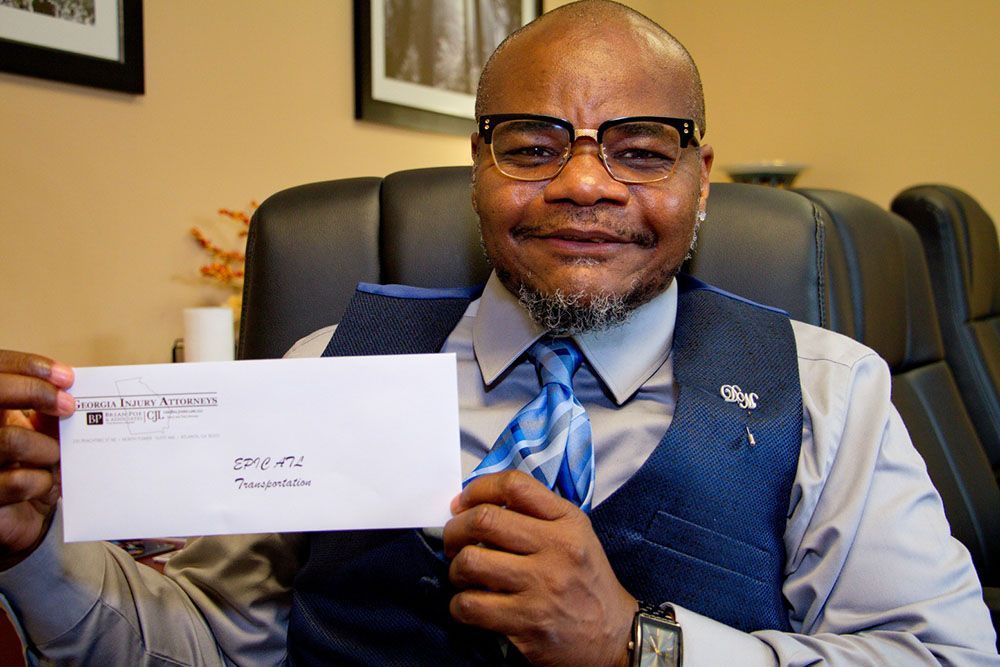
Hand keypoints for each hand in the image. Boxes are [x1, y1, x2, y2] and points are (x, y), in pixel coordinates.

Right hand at [0, 350, 74, 568]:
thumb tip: (67, 384)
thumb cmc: (29, 465)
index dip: (25, 366)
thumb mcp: (39, 432)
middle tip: (68, 406)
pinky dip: (42, 481)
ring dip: (46, 448)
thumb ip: (46, 409)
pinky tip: (45, 483)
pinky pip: (16, 482)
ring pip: (9, 440)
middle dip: (35, 393)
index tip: (66, 377)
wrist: (20, 515)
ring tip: (56, 457)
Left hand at [443, 470, 636, 666]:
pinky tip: (471, 603)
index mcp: (567, 521)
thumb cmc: (584, 579)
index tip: (463, 503)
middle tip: (453, 540)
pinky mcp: (528, 622)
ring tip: (464, 574)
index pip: (515, 485)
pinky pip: (471, 605)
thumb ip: (535, 512)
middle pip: (484, 520)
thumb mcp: (575, 533)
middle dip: (455, 529)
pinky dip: (460, 604)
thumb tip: (473, 503)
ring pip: (470, 562)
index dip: (478, 489)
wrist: (613, 634)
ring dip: (456, 568)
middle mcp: (557, 549)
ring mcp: (542, 587)